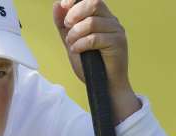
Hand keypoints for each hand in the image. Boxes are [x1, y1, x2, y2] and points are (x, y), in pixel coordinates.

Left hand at [52, 0, 141, 123]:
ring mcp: (116, 31)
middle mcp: (111, 21)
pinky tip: (77, 50)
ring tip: (72, 44)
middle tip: (67, 26)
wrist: (104, 87)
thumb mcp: (72, 42)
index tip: (64, 4)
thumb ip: (63, 25)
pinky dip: (81, 44)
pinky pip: (95, 38)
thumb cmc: (91, 66)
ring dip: (76, 33)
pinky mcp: (118, 43)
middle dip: (75, 12)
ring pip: (92, 22)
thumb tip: (57, 5)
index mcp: (102, 17)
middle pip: (94, 3)